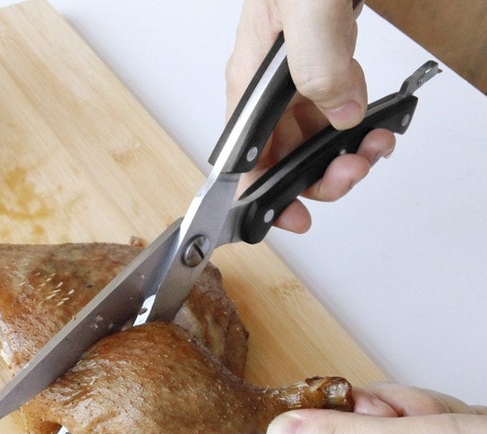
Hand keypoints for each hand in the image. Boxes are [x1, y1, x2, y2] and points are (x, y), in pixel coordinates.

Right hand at [227, 0, 394, 232]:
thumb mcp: (306, 6)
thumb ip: (318, 61)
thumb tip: (340, 113)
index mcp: (251, 85)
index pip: (246, 161)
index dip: (264, 198)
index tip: (291, 219)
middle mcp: (271, 94)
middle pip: (286, 162)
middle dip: (321, 178)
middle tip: (352, 170)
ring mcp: (300, 87)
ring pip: (316, 148)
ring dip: (348, 159)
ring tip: (374, 147)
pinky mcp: (327, 76)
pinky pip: (340, 122)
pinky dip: (361, 135)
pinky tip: (378, 127)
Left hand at [267, 382, 486, 433]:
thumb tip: (278, 433)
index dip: (347, 412)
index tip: (381, 412)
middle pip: (355, 421)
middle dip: (396, 410)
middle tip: (430, 425)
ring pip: (392, 415)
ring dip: (426, 412)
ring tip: (461, 432)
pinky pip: (421, 421)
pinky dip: (447, 417)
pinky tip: (471, 433)